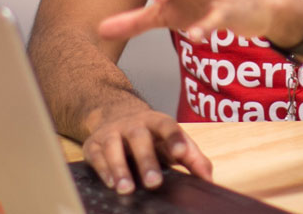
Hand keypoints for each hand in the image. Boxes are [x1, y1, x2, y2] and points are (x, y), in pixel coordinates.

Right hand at [81, 104, 212, 193]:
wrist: (115, 114)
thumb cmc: (152, 136)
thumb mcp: (172, 141)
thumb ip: (192, 158)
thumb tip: (208, 180)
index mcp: (157, 122)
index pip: (168, 127)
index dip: (175, 138)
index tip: (180, 153)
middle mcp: (134, 124)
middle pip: (140, 139)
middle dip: (146, 160)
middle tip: (154, 182)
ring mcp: (112, 132)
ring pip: (113, 147)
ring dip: (119, 168)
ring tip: (126, 189)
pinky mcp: (93, 144)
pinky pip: (96, 156)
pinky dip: (103, 170)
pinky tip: (110, 184)